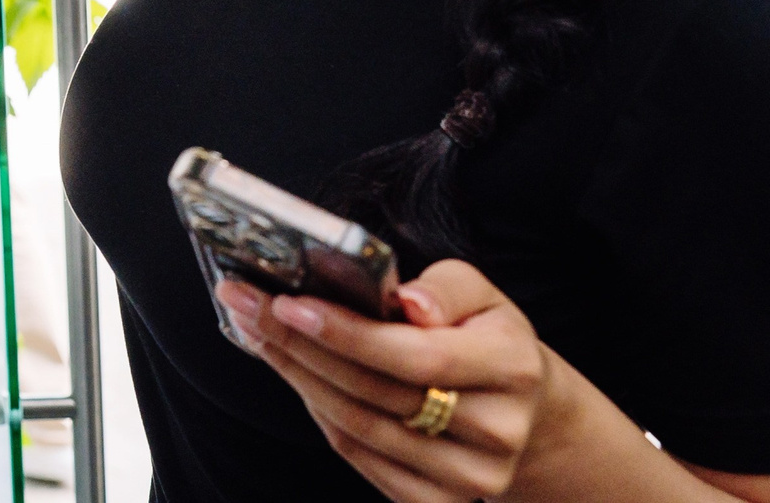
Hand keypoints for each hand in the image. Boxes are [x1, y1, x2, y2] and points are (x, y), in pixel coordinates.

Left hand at [221, 262, 549, 501]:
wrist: (524, 412)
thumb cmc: (485, 338)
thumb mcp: (481, 296)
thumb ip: (446, 288)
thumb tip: (409, 302)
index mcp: (512, 369)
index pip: (414, 356)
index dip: (345, 333)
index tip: (286, 301)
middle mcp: (496, 432)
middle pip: (375, 393)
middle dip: (299, 345)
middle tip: (245, 305)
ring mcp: (468, 476)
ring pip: (358, 427)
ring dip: (296, 376)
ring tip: (256, 332)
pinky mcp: (438, 501)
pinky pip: (359, 457)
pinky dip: (318, 414)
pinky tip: (294, 375)